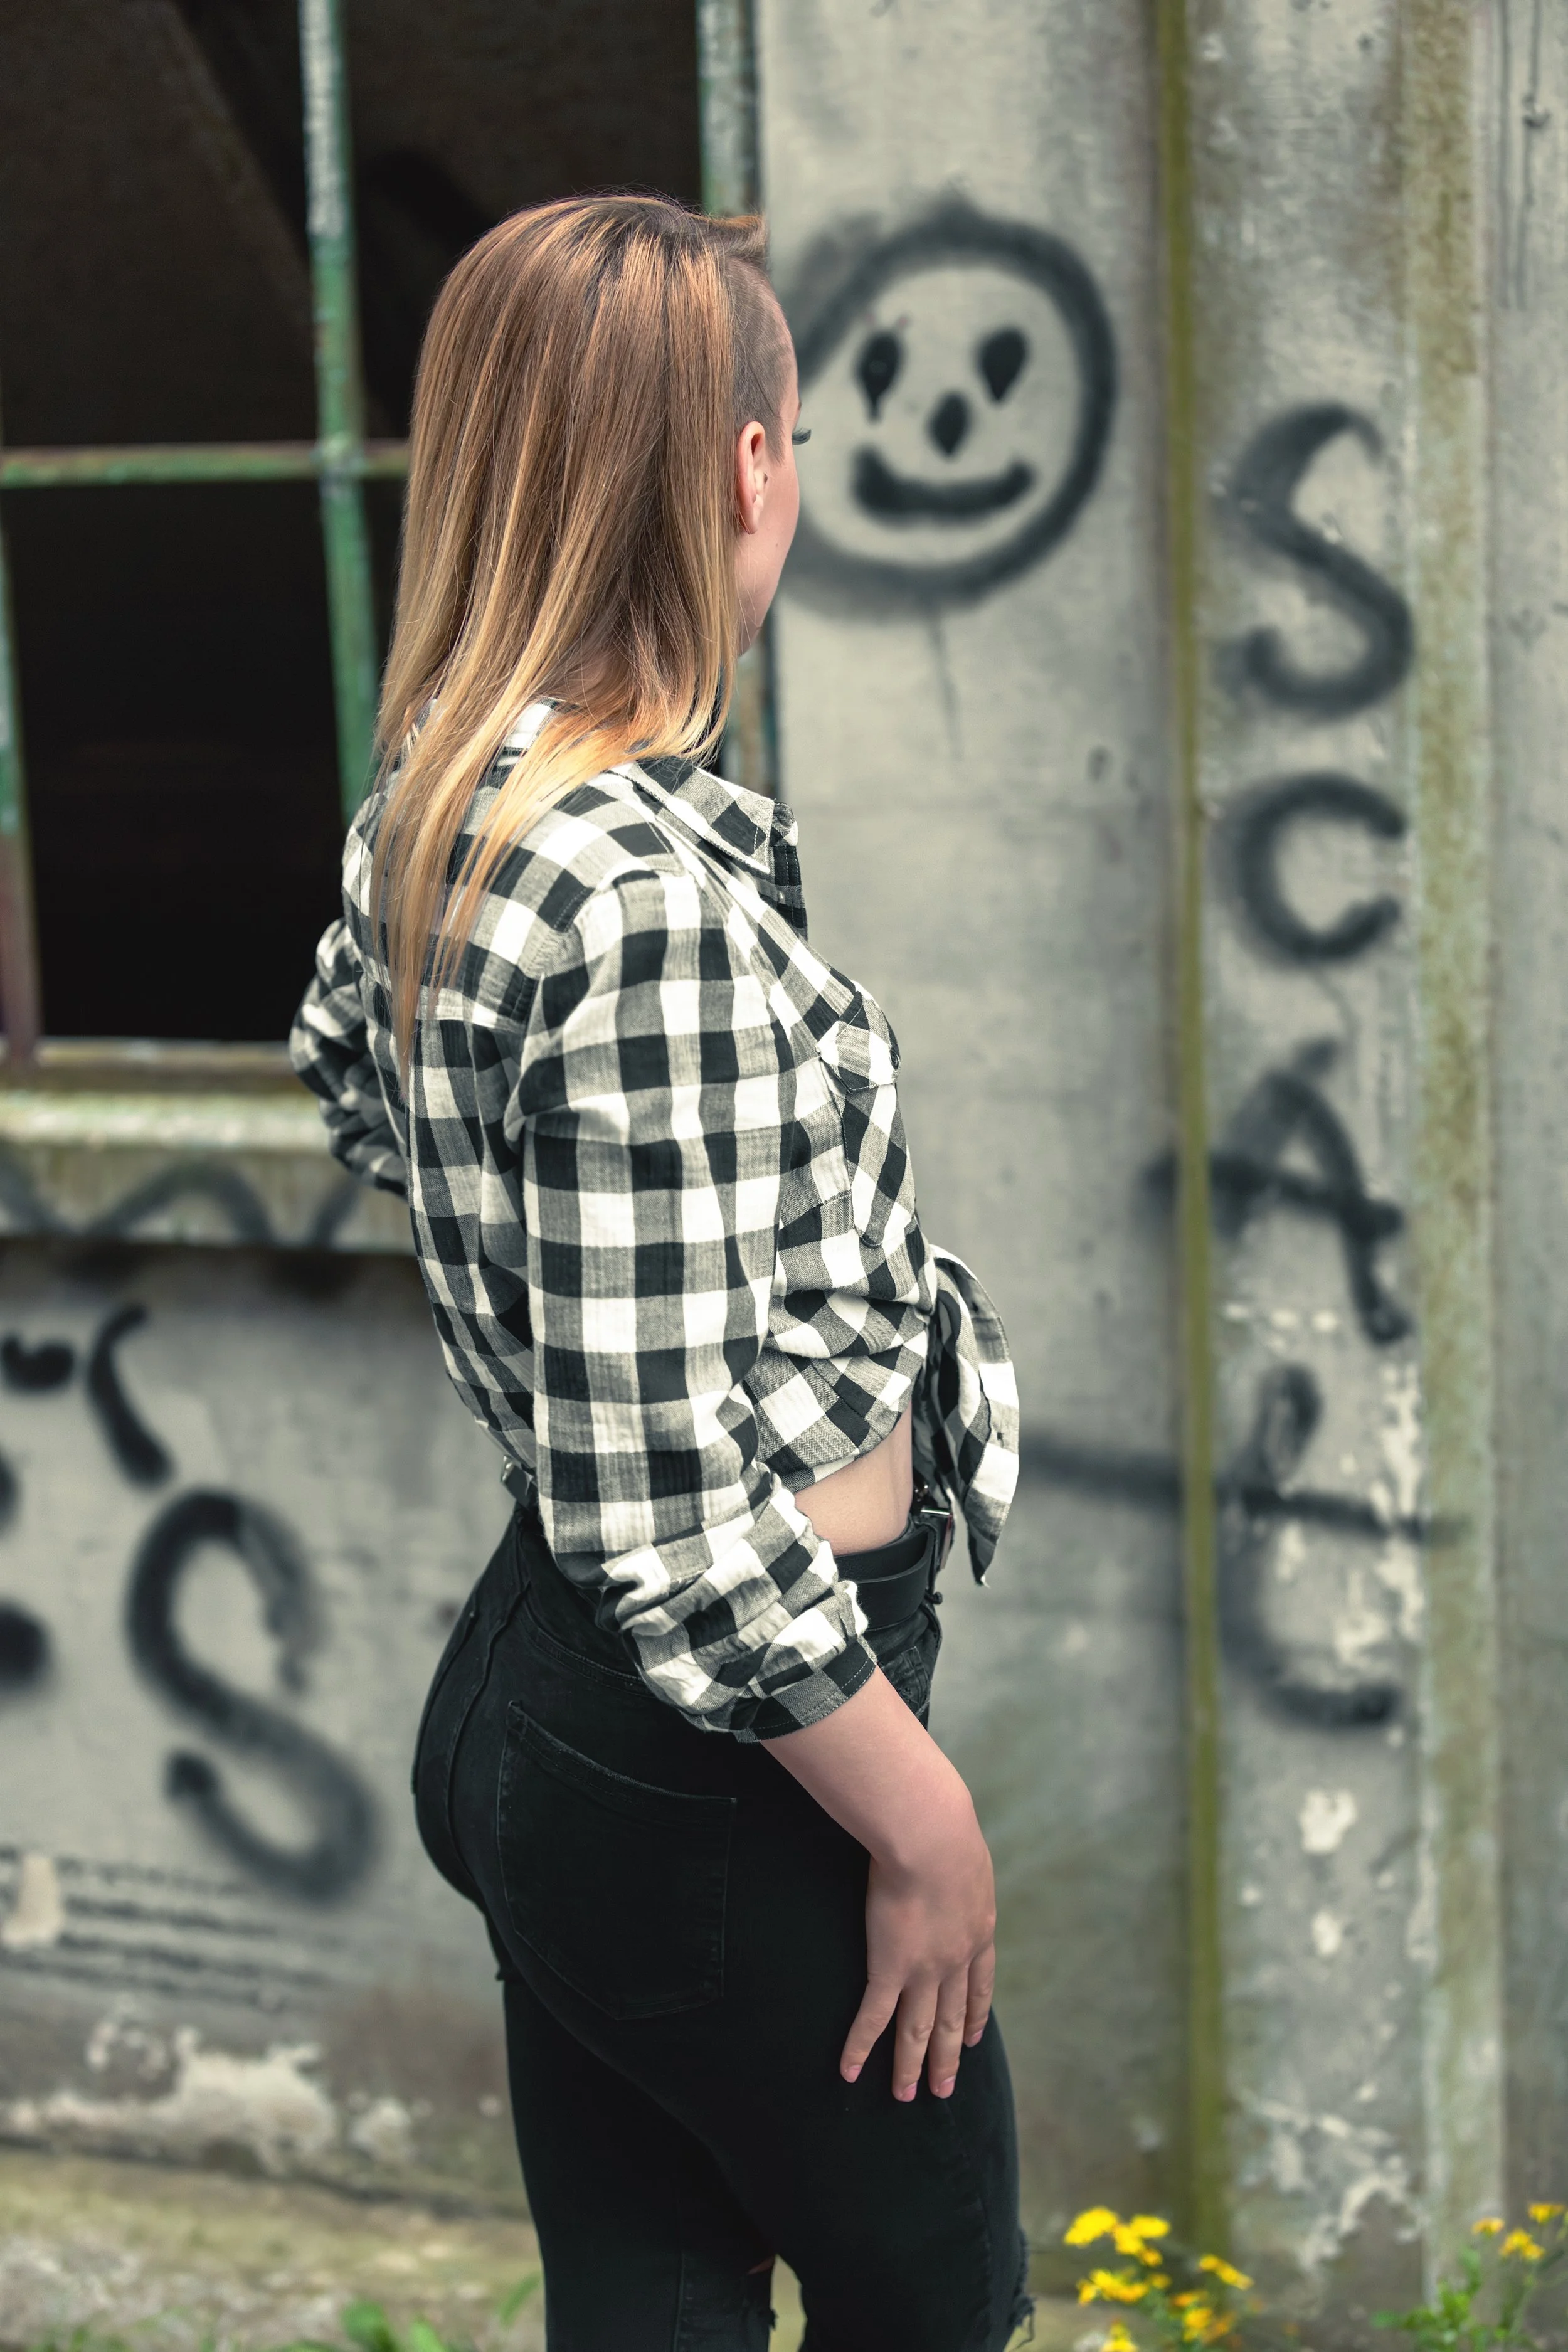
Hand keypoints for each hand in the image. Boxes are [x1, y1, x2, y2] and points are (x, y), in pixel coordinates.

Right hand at [843, 1806, 996, 2100]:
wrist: (931, 1835)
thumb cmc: (944, 1826)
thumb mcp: (965, 1848)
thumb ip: (960, 1863)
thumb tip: (952, 1849)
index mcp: (978, 1929)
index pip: (979, 1985)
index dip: (976, 2014)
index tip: (976, 2038)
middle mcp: (956, 1959)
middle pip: (954, 2018)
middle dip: (949, 2055)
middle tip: (944, 2089)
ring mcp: (924, 1969)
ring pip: (918, 2029)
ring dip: (911, 2065)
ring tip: (906, 2095)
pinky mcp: (889, 1968)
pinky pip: (873, 2018)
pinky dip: (860, 2047)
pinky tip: (848, 2071)